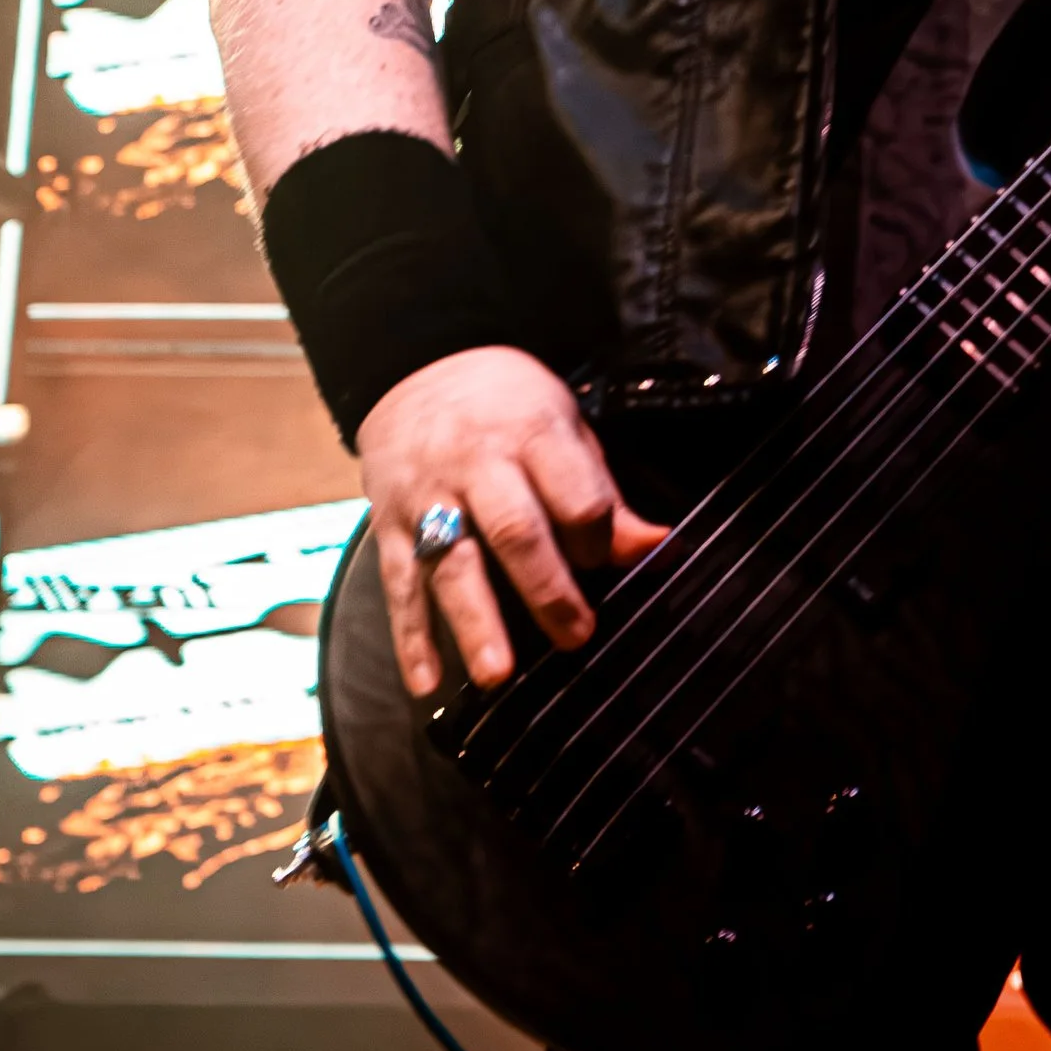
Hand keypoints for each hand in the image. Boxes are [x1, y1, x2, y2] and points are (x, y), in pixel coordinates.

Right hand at [357, 347, 668, 696]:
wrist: (418, 367)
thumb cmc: (508, 406)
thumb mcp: (563, 426)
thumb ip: (601, 492)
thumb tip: (659, 547)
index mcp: (530, 433)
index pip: (574, 494)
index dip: (597, 536)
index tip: (606, 562)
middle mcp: (475, 465)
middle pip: (513, 530)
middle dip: (546, 589)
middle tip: (574, 636)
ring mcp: (427, 498)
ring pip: (451, 563)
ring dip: (474, 622)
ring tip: (496, 674)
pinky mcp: (391, 527)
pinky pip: (399, 586)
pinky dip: (410, 639)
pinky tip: (426, 683)